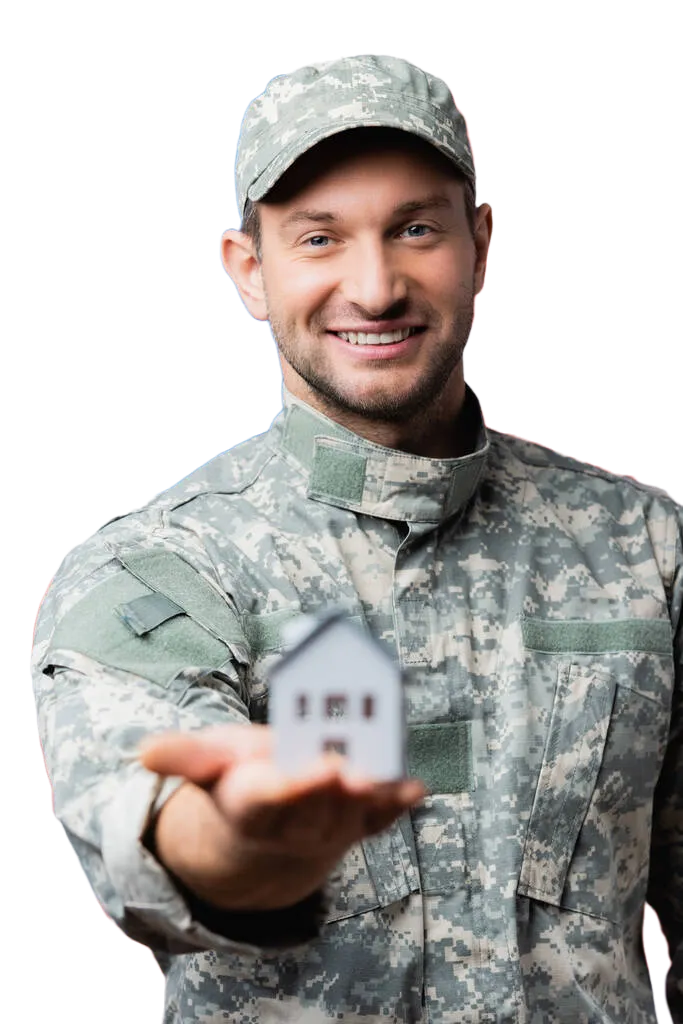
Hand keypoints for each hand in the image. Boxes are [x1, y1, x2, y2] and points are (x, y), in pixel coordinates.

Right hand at [140, 723, 425, 909]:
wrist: (264, 831)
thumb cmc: (237, 781)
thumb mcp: (208, 763)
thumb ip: (183, 756)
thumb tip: (143, 753)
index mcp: (251, 803)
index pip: (276, 797)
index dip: (302, 784)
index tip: (326, 764)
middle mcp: (292, 823)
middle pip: (320, 804)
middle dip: (343, 783)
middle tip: (365, 756)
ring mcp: (328, 828)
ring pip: (352, 812)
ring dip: (372, 791)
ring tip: (390, 762)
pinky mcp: (356, 825)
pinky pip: (379, 819)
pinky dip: (397, 806)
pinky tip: (415, 789)